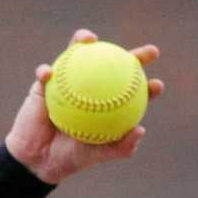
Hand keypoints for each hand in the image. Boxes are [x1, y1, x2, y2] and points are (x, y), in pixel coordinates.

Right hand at [4, 29, 163, 186]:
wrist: (39, 159)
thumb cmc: (70, 157)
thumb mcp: (96, 155)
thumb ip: (120, 147)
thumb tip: (141, 129)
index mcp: (105, 105)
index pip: (130, 93)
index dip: (146, 87)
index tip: (158, 86)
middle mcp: (91, 88)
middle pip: (113, 66)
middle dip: (133, 55)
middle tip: (149, 52)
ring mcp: (69, 82)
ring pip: (78, 55)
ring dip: (83, 41)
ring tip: (89, 38)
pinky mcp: (46, 83)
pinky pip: (46, 73)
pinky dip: (47, 72)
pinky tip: (49, 73)